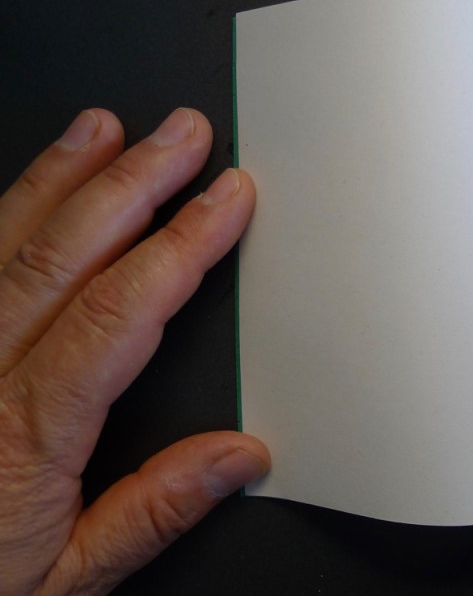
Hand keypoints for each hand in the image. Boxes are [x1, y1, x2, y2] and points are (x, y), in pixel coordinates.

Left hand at [0, 108, 269, 594]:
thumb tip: (239, 457)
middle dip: (132, 183)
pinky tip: (25, 190)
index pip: (117, 312)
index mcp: (23, 435)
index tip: (224, 199)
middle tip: (181, 136)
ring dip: (59, 178)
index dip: (180, 244)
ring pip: (2, 246)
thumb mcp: (66, 580)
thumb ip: (153, 512)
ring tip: (104, 130)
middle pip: (61, 257)